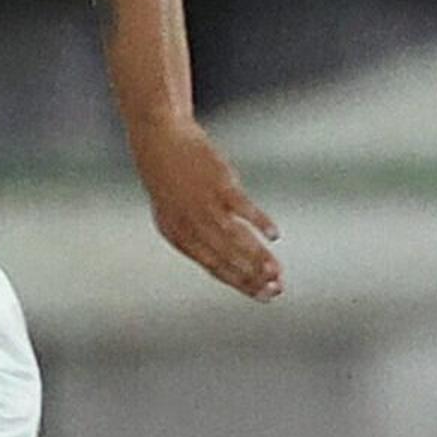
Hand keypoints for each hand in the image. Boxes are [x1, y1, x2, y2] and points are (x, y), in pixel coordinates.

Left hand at [131, 122, 283, 300]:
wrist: (159, 140)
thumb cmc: (169, 178)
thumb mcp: (173, 212)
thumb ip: (195, 236)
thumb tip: (225, 256)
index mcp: (179, 236)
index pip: (215, 268)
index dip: (241, 284)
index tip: (263, 296)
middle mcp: (191, 225)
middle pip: (228, 258)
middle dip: (254, 277)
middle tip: (277, 290)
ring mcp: (205, 204)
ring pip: (236, 238)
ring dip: (258, 257)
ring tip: (277, 271)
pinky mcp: (220, 183)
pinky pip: (244, 208)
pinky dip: (260, 222)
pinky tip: (274, 235)